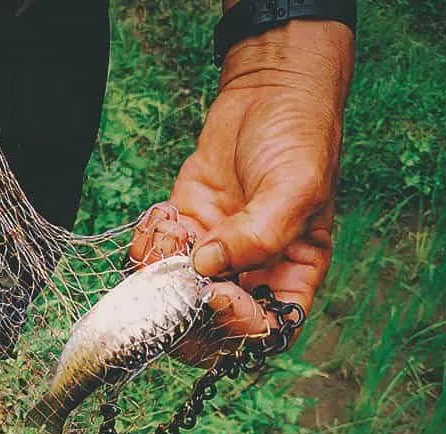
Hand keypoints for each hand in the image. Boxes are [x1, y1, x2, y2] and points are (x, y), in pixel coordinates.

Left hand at [131, 19, 353, 365]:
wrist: (268, 91)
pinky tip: (162, 217)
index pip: (265, 330)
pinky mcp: (184, 232)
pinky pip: (153, 262)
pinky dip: (146, 247)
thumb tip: (210, 267)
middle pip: (212, 328)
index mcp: (292, 275)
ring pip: (174, 298)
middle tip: (176, 277)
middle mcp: (252, 275)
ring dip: (160, 276)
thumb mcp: (296, 187)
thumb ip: (261, 235)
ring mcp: (214, 257)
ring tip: (172, 231)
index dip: (238, 327)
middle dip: (185, 309)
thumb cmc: (299, 137)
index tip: (219, 295)